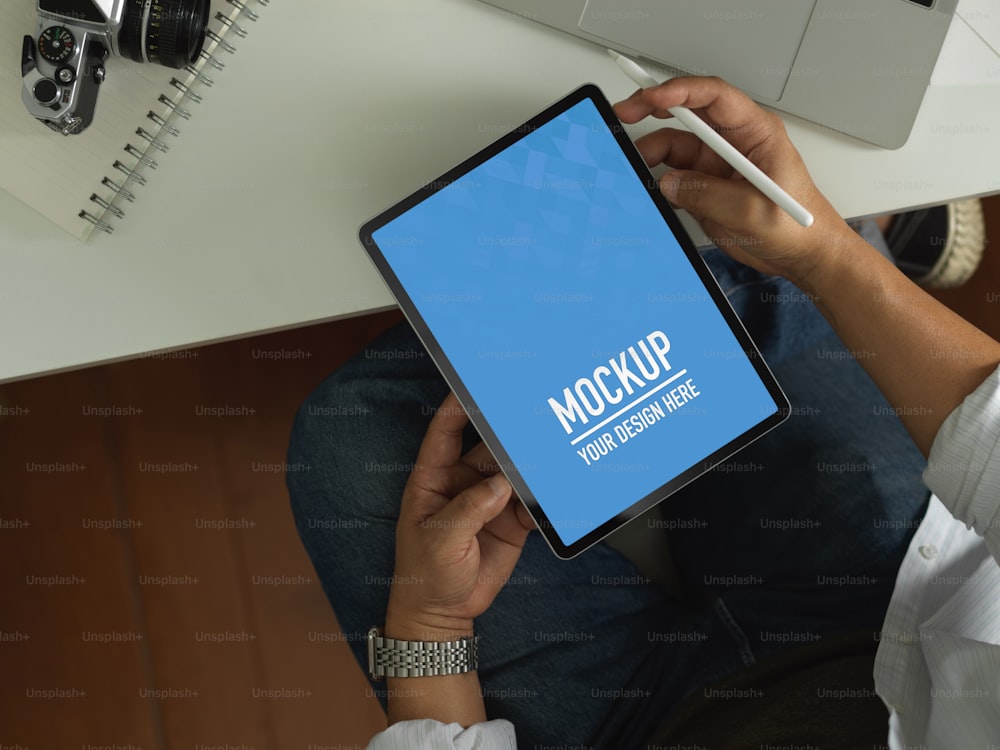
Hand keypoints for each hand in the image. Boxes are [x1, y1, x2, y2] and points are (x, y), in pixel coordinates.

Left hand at [385, 392, 534, 640]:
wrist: (444, 614)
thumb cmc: (424, 575)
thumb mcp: (439, 539)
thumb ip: (470, 509)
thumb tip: (500, 486)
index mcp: (433, 480)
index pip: (444, 434)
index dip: (457, 408)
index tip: (473, 387)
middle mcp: (462, 484)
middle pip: (486, 448)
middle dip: (505, 436)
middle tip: (525, 420)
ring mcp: (487, 502)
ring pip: (511, 473)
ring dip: (527, 466)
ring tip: (546, 456)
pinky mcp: (509, 521)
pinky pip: (529, 502)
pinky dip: (541, 498)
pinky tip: (552, 492)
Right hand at [613, 76, 856, 285]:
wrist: (801, 255)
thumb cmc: (796, 226)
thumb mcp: (752, 211)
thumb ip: (708, 194)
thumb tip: (670, 182)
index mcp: (755, 132)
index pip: (714, 97)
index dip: (681, 91)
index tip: (652, 97)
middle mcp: (733, 142)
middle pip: (688, 114)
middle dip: (653, 109)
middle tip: (625, 113)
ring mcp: (717, 163)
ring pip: (674, 145)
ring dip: (651, 152)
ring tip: (634, 165)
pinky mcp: (706, 185)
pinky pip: (673, 174)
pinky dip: (656, 179)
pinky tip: (646, 185)